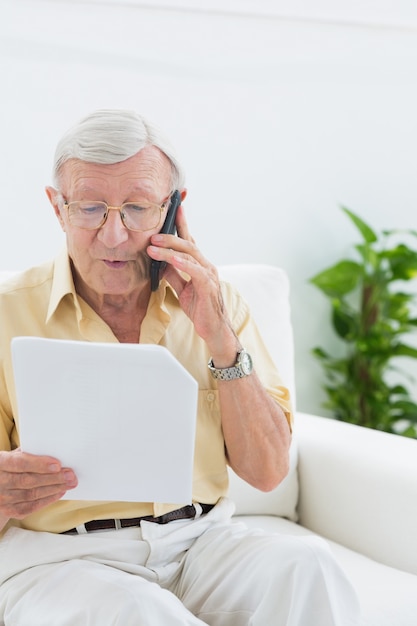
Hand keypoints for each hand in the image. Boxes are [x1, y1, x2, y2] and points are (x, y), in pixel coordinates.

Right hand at [0, 449, 76, 521]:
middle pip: (28, 481)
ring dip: (54, 489)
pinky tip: (59, 492)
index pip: (19, 463)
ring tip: (69, 483)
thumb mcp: (13, 455)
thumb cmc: (8, 466)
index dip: (39, 464)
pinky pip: (31, 507)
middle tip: (70, 475)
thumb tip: (53, 451)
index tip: (57, 464)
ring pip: (31, 495)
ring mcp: (2, 499)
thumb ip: (28, 453)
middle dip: (52, 478)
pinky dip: (47, 500)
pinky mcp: (9, 511)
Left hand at [147, 204, 238, 360]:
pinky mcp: (208, 286)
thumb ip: (173, 274)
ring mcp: (209, 275)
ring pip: (189, 254)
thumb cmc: (201, 309)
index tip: (173, 207)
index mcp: (200, 265)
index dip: (181, 223)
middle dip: (170, 233)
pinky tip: (170, 259)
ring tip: (153, 245)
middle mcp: (206, 266)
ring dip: (170, 248)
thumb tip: (160, 262)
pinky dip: (182, 263)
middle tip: (152, 231)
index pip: (189, 240)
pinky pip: (195, 271)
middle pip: (188, 243)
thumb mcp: (182, 289)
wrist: (214, 330)